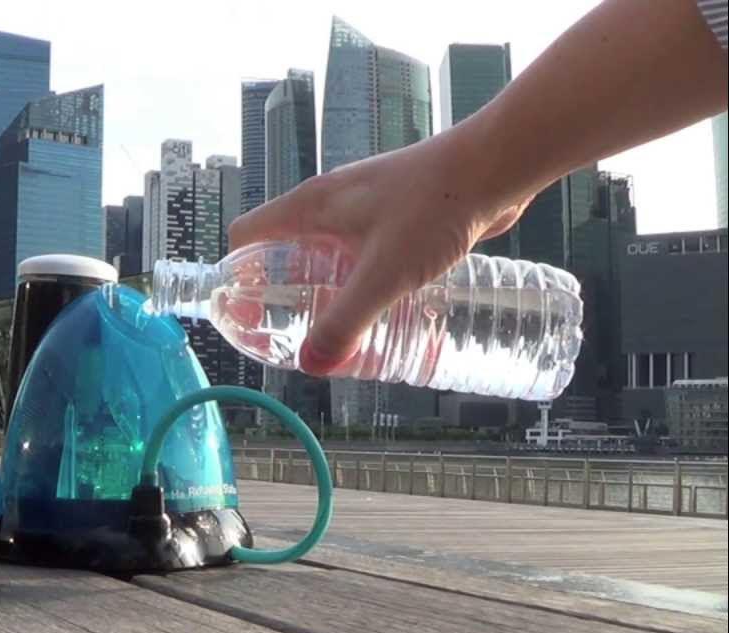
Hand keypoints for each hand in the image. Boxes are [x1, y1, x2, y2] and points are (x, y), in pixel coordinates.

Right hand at [228, 130, 529, 375]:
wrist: (494, 167)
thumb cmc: (435, 206)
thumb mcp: (384, 274)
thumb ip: (346, 322)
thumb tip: (312, 365)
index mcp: (309, 207)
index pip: (246, 236)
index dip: (238, 276)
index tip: (249, 314)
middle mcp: (329, 203)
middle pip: (281, 250)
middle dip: (281, 293)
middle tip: (292, 332)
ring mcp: (362, 207)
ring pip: (323, 253)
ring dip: (322, 290)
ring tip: (336, 328)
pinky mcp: (394, 215)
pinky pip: (359, 253)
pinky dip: (358, 280)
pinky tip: (382, 306)